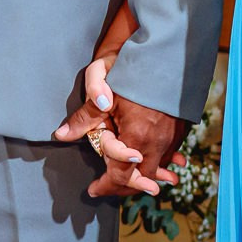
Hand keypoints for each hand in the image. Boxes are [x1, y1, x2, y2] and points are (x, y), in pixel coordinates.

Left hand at [53, 52, 181, 197]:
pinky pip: (169, 155)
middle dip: (124, 186)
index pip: (120, 174)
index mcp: (136, 136)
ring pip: (158, 169)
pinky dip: (161, 164)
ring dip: (145, 177)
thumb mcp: (101, 86)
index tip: (93, 190)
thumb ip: (84, 116)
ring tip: (134, 185)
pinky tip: (164, 169)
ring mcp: (171, 138)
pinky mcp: (180, 130)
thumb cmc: (131, 68)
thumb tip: (60, 135)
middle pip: (141, 177)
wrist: (166, 51)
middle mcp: (157, 143)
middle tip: (107, 188)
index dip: (105, 186)